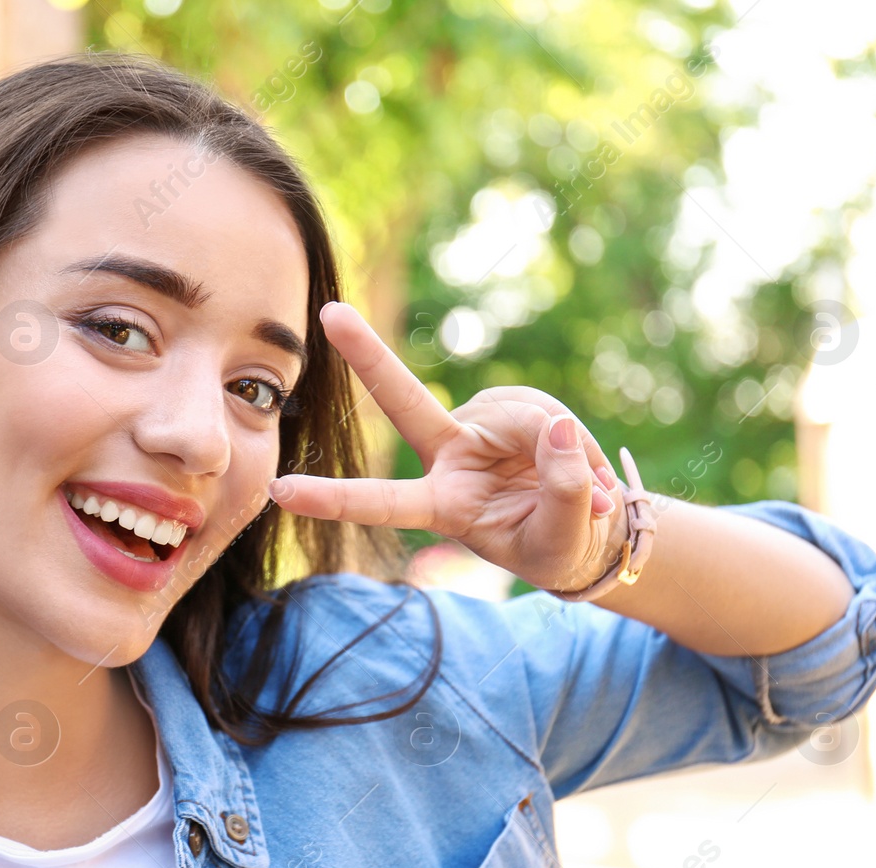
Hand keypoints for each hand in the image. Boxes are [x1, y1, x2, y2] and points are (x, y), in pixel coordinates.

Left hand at [269, 302, 626, 592]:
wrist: (591, 527)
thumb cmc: (560, 545)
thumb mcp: (562, 543)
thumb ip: (564, 495)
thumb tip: (556, 431)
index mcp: (442, 505)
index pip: (381, 503)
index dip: (333, 498)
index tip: (281, 490)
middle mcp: (450, 458)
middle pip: (405, 402)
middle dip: (368, 356)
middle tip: (329, 313)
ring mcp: (480, 428)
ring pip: (526, 422)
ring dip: (568, 455)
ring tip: (594, 497)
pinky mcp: (517, 408)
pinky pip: (552, 417)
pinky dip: (577, 445)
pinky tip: (588, 470)